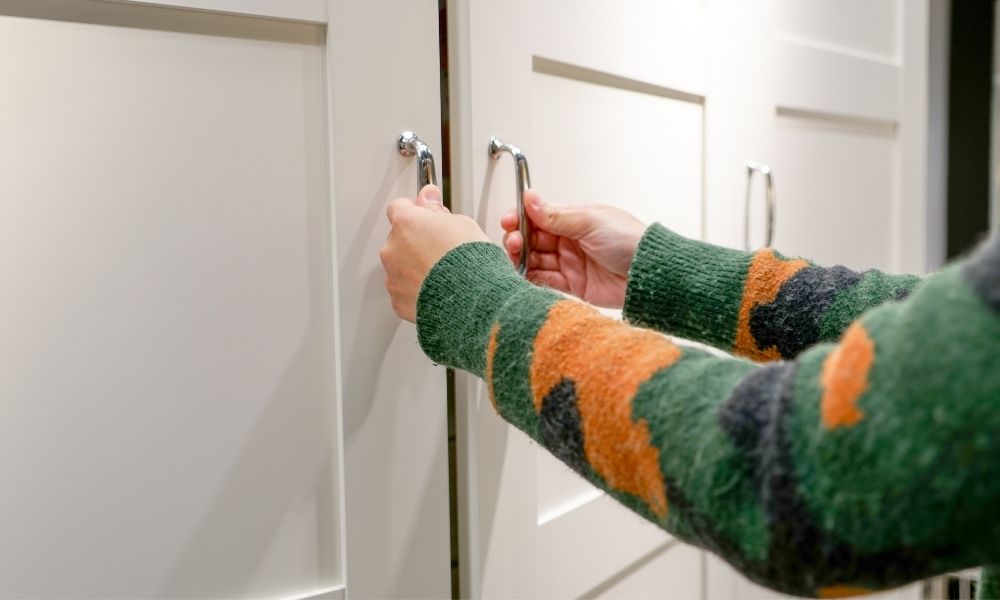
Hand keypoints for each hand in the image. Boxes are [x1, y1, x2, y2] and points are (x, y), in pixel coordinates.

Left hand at [381, 184, 489, 321]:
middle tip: (442, 248)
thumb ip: (437, 210)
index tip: (427, 216)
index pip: (399, 207)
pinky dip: (417, 290)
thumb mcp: (461, 223)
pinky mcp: (398, 300)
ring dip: (415, 266)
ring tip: (443, 273)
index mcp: (406, 223)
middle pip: (399, 238)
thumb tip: (428, 197)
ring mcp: (393, 276)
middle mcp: (392, 248)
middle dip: (416, 242)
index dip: (415, 211)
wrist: (472, 299)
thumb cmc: (470, 261)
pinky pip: (404, 290)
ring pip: (400, 266)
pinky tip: (437, 290)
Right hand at [501, 190, 645, 307]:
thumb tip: (530, 197)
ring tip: (517, 258)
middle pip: (533, 240)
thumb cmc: (630, 241)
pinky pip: (546, 282)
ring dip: (522, 259)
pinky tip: (524, 275)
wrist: (649, 273)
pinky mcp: (573, 286)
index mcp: (575, 220)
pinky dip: (532, 278)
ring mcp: (571, 263)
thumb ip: (555, 215)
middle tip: (515, 242)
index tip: (509, 222)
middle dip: (519, 240)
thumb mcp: (589, 221)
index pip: (539, 217)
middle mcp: (570, 241)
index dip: (521, 219)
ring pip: (536, 261)